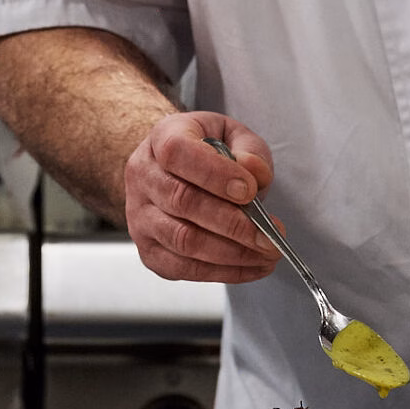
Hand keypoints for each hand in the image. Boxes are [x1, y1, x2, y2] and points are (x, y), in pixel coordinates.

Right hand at [123, 112, 282, 281]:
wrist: (176, 173)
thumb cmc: (207, 152)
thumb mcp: (233, 137)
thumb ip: (248, 151)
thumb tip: (254, 173)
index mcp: (162, 138)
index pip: (177, 153)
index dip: (214, 174)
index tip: (249, 190)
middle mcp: (143, 178)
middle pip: (181, 202)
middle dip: (232, 223)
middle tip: (268, 234)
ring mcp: (141, 218)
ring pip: (183, 241)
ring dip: (232, 253)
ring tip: (267, 253)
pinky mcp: (150, 252)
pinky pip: (185, 269)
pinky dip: (225, 271)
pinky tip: (253, 266)